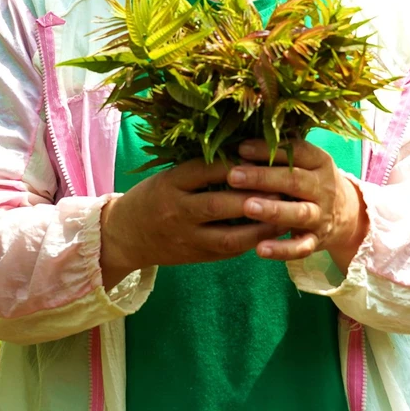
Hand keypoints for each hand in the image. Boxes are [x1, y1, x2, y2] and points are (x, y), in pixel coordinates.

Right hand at [99, 158, 281, 289]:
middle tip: (282, 186)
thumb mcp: (170, 176)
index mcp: (171, 182)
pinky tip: (271, 232)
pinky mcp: (196, 257)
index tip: (263, 156)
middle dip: (252, 196)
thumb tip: (246, 153)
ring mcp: (187, 237)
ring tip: (284, 213)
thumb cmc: (153, 196)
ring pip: (228, 234)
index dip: (237, 164)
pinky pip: (228, 250)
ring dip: (259, 225)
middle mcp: (177, 210)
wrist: (125, 235)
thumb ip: (201, 169)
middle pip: (219, 203)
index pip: (206, 169)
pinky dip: (251, 241)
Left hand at [227, 139, 368, 271]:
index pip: (296, 151)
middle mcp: (324, 188)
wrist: (347, 215)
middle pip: (294, 181)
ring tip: (247, 207)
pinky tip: (260, 249)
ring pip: (299, 213)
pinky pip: (301, 248)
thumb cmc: (311, 180)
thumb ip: (281, 152)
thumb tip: (242, 144)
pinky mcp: (317, 241)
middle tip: (233, 176)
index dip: (268, 149)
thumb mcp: (306, 162)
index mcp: (321, 162)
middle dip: (262, 178)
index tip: (241, 148)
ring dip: (273, 210)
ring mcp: (322, 215)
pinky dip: (282, 250)